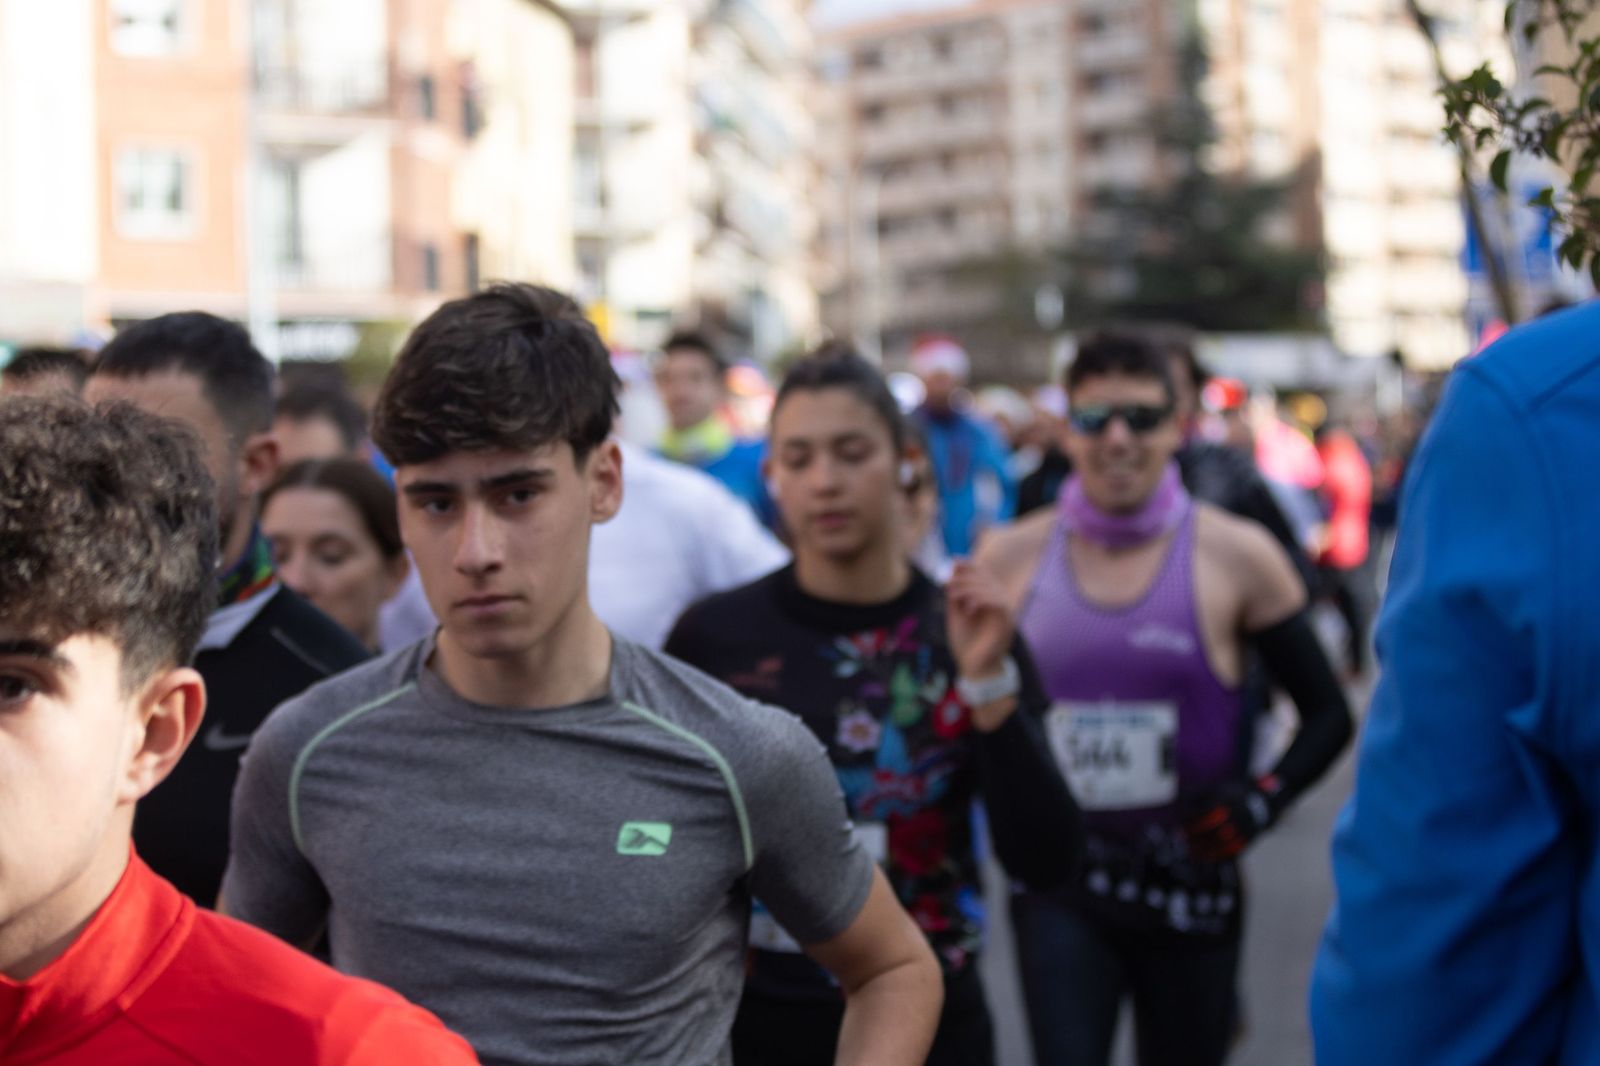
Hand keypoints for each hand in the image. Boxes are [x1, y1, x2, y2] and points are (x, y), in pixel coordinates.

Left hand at [944, 558, 1014, 681]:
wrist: (973, 668)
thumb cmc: (965, 642)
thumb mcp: (955, 614)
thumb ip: (955, 594)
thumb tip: (951, 571)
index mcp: (988, 598)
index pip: (983, 573)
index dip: (969, 564)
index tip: (954, 560)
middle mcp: (999, 601)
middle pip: (985, 577)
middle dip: (964, 577)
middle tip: (948, 584)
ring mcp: (1005, 611)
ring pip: (990, 587)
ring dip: (968, 588)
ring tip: (952, 595)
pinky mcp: (1006, 622)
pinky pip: (997, 602)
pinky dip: (980, 600)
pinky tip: (967, 608)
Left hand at [1184, 778, 1280, 862]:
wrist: (1265, 801)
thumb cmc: (1233, 795)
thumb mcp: (1216, 788)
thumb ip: (1197, 795)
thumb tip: (1178, 805)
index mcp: (1227, 798)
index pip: (1205, 811)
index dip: (1191, 820)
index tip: (1181, 826)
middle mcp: (1236, 812)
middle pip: (1214, 827)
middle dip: (1197, 836)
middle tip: (1184, 840)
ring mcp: (1245, 825)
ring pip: (1224, 840)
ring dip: (1207, 849)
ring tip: (1193, 853)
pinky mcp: (1251, 837)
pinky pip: (1236, 848)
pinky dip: (1221, 855)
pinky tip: (1209, 858)